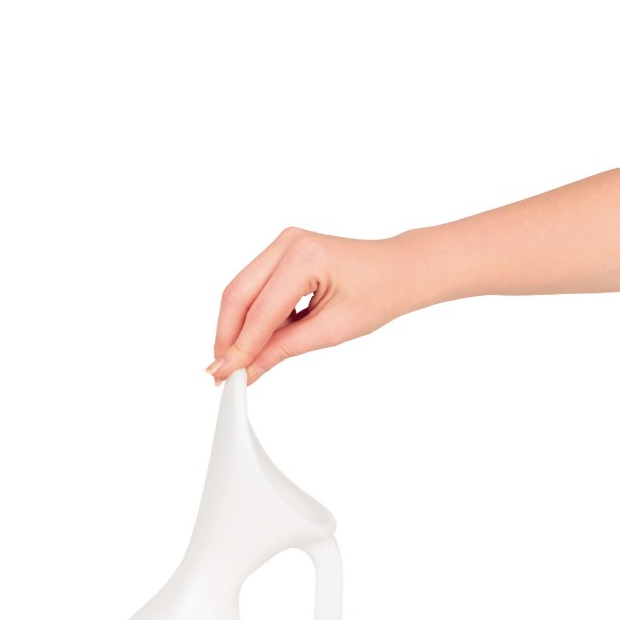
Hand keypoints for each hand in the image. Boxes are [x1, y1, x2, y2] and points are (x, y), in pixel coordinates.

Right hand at [208, 228, 418, 384]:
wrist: (399, 271)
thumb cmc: (378, 294)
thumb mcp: (332, 330)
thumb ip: (284, 348)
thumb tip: (248, 369)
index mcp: (305, 258)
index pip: (260, 311)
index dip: (240, 348)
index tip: (224, 376)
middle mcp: (288, 243)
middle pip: (238, 294)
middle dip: (227, 336)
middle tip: (221, 372)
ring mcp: (283, 244)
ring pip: (242, 291)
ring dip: (237, 328)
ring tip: (238, 362)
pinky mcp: (282, 253)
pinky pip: (255, 287)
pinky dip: (253, 317)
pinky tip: (258, 342)